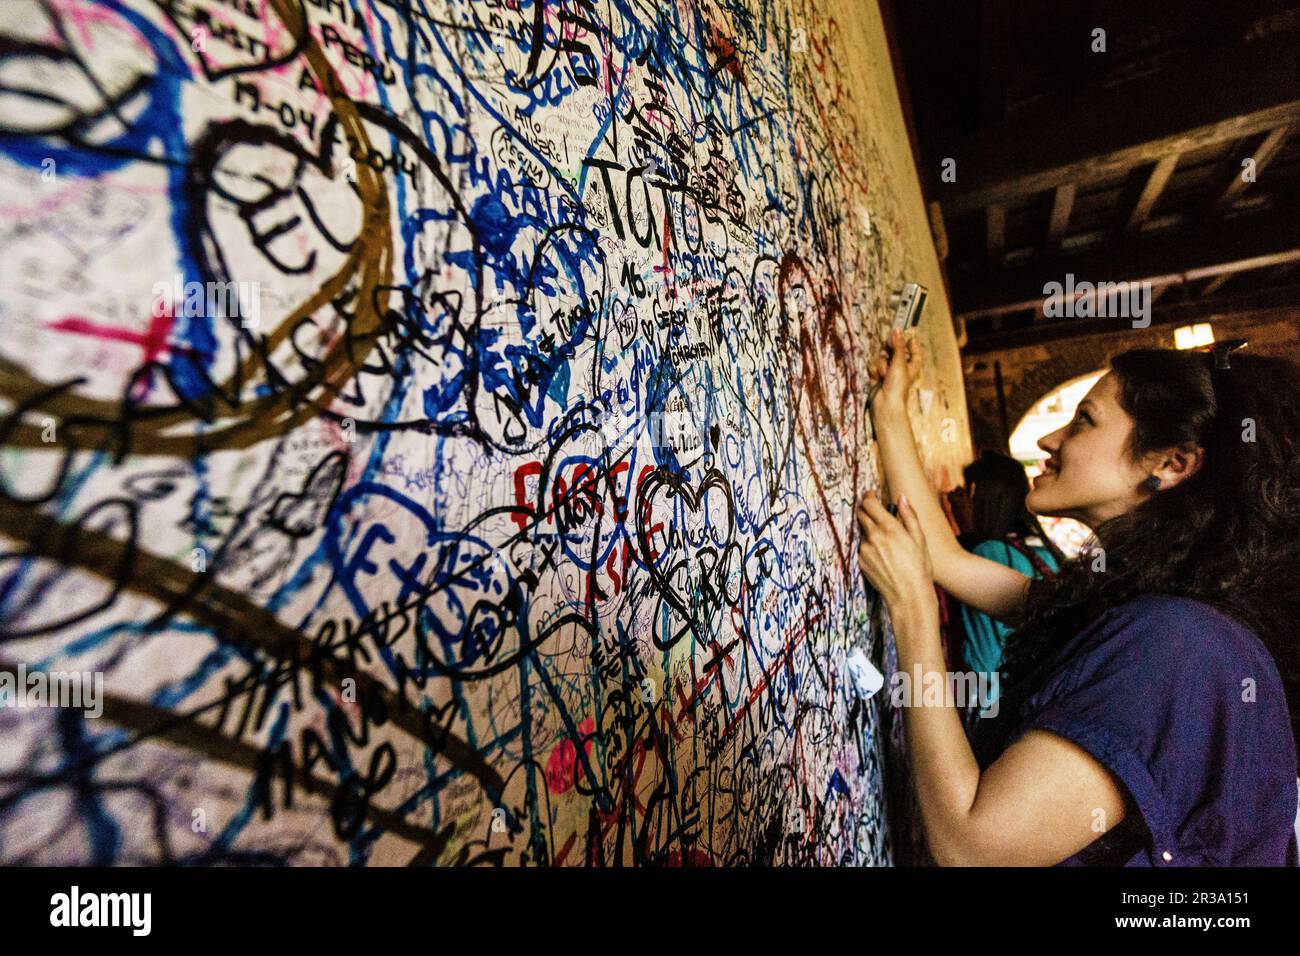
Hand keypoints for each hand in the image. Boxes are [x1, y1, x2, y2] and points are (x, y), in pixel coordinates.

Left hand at [856, 491, 935, 621]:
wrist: (908, 595)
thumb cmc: (919, 567)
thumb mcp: (920, 539)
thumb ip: (909, 516)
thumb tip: (902, 498)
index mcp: (889, 527)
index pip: (869, 503)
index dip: (869, 496)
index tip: (871, 495)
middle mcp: (873, 536)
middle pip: (861, 514)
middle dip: (866, 510)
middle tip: (875, 512)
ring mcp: (865, 550)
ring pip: (863, 533)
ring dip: (870, 531)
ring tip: (887, 544)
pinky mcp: (861, 562)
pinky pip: (863, 548)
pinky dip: (870, 547)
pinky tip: (883, 557)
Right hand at [867, 329, 921, 413]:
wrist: (885, 404)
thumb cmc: (898, 386)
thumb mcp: (899, 363)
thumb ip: (897, 346)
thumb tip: (897, 330)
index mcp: (912, 365)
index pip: (914, 351)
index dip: (910, 342)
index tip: (904, 334)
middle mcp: (901, 368)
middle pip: (895, 351)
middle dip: (889, 351)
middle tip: (887, 348)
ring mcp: (888, 372)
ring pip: (882, 358)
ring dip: (881, 365)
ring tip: (884, 374)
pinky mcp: (877, 376)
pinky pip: (874, 366)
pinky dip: (875, 371)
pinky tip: (876, 378)